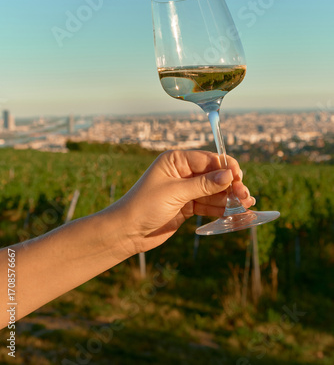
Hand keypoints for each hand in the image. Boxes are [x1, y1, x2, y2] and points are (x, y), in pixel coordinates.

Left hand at [116, 150, 253, 253]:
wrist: (127, 232)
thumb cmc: (145, 205)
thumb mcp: (176, 192)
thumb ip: (204, 184)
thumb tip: (229, 174)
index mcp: (176, 160)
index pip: (207, 159)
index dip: (225, 167)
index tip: (239, 177)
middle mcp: (182, 172)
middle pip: (213, 175)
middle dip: (230, 185)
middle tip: (245, 195)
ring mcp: (185, 190)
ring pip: (213, 191)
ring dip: (229, 198)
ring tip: (247, 204)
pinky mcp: (187, 206)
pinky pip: (208, 204)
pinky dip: (221, 208)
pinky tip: (235, 212)